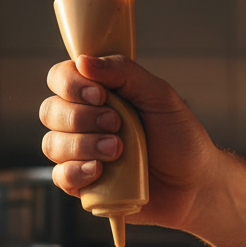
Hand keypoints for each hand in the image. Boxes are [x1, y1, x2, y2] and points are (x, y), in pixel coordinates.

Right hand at [40, 54, 218, 228]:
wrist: (195, 184)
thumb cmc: (180, 139)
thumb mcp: (159, 96)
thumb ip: (124, 72)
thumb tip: (83, 60)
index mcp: (98, 95)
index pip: (60, 78)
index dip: (71, 84)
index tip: (99, 94)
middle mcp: (84, 122)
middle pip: (50, 111)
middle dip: (81, 117)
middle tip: (117, 125)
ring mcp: (81, 155)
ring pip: (52, 144)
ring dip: (83, 145)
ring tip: (118, 151)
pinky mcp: (85, 185)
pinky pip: (60, 177)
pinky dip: (75, 172)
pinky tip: (99, 171)